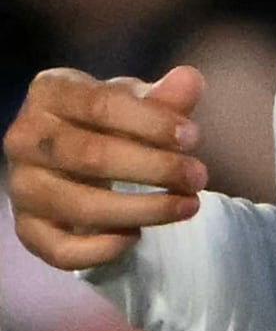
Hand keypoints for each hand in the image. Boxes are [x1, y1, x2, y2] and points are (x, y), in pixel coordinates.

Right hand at [6, 68, 208, 272]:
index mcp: (50, 93)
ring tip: (188, 206)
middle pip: (90, 156)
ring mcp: (22, 186)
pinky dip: (102, 249)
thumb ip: (164, 97)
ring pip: (79, 206)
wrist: (80, 158)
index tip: (193, 138)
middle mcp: (24, 139)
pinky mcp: (27, 228)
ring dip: (142, 210)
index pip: (100, 105)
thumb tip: (189, 81)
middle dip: (154, 168)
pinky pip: (60, 249)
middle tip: (199, 177)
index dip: (151, 122)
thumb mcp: (140, 102)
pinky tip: (137, 237)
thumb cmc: (113, 122)